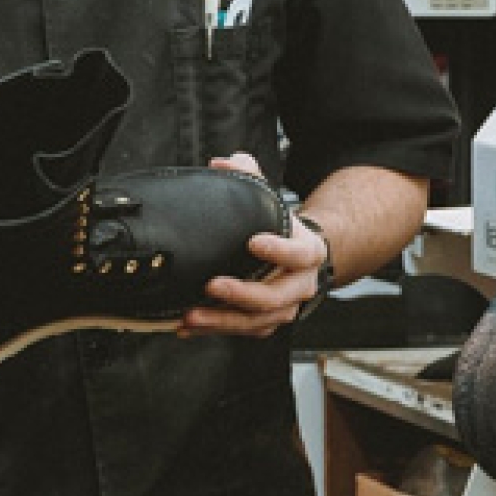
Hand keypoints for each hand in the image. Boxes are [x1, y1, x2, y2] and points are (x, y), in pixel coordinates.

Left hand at [182, 152, 328, 337]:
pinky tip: (188, 327)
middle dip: (242, 294)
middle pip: (276, 297)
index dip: (279, 250)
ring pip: (258, 321)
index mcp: (307, 253)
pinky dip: (216, 330)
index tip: (253, 242)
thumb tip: (224, 163)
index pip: (299, 254)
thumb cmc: (283, 230)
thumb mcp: (273, 202)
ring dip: (222, 320)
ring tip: (191, 316)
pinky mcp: (268, 322)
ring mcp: (285, 308)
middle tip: (212, 285)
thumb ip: (251, 178)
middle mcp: (300, 285)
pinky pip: (244, 332)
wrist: (303, 260)